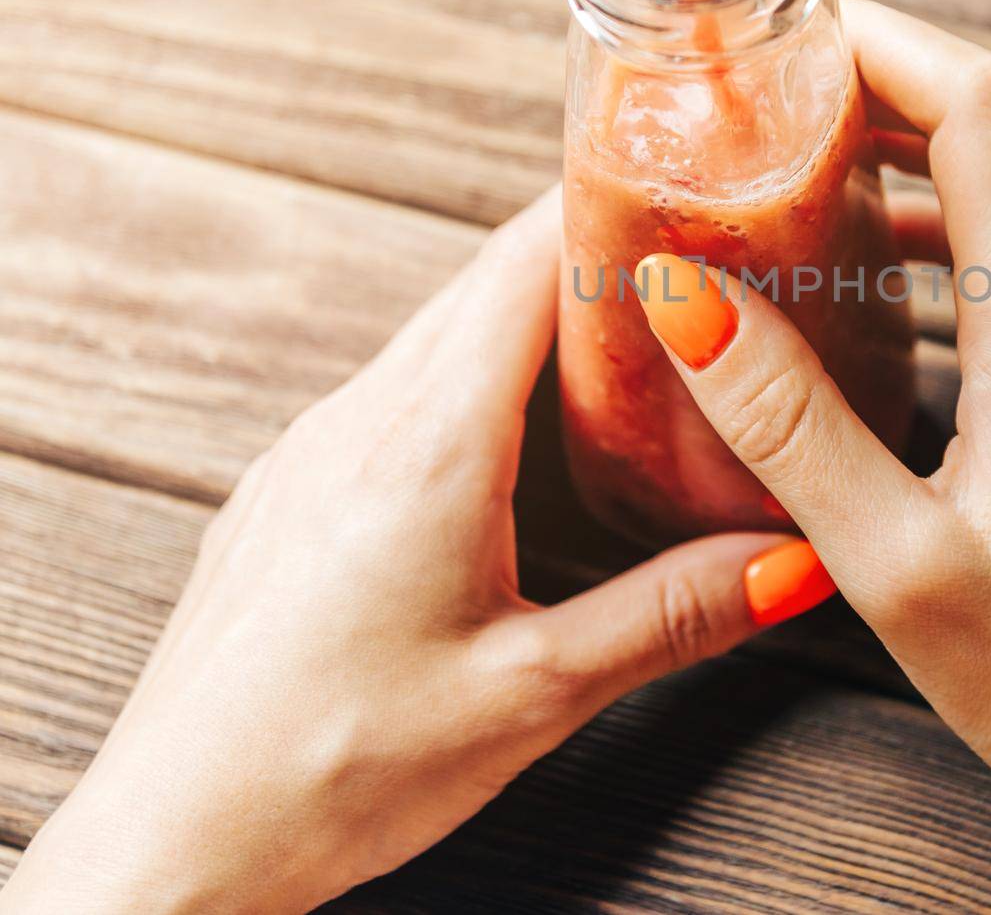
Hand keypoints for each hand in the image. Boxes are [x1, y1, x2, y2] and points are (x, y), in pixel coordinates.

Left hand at [0, 189, 833, 914]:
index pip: (520, 268)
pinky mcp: (292, 488)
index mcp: (426, 447)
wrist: (173, 838)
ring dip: (524, 313)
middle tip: (677, 247)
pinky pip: (393, 389)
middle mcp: (359, 422)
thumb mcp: (533, 692)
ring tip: (617, 330)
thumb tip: (794, 560)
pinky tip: (514, 428)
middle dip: (579, 249)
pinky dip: (469, 371)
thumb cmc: (334, 768)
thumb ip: (672, 614)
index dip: (598, 205)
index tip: (672, 176)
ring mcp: (313, 449)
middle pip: (480, 285)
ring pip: (435, 334)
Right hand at [630, 0, 990, 912]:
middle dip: (886, 87)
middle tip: (773, 109)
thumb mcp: (894, 558)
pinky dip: (967, 223)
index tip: (783, 42)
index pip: (980, 102)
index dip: (879, 44)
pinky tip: (893, 279)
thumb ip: (786, 417)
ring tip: (813, 180)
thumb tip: (681, 295)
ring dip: (925, 155)